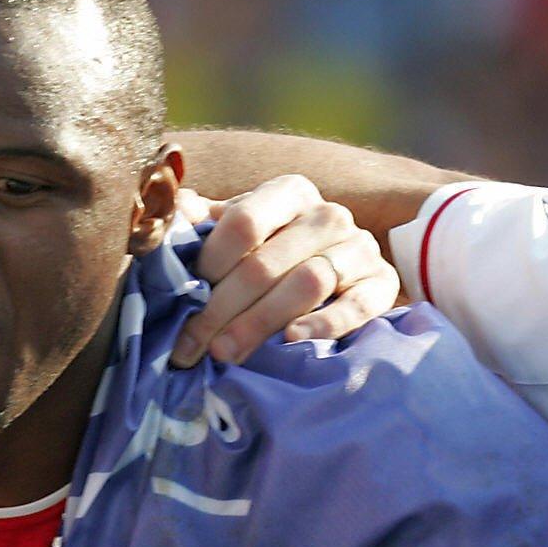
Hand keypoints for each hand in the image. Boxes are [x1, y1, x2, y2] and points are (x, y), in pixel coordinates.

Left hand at [171, 174, 399, 366]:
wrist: (343, 265)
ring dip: (260, 322)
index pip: (244, 222)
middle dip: (222, 309)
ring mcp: (360, 247)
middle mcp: (328, 214)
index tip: (184, 296)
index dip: (210, 263)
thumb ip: (200, 222)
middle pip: (268, 263)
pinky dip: (324, 323)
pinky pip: (357, 305)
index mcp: (288, 193)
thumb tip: (164, 215)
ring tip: (226, 353)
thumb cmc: (276, 250)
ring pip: (307, 283)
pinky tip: (291, 340)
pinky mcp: (383, 284)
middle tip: (192, 345)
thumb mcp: (239, 230)